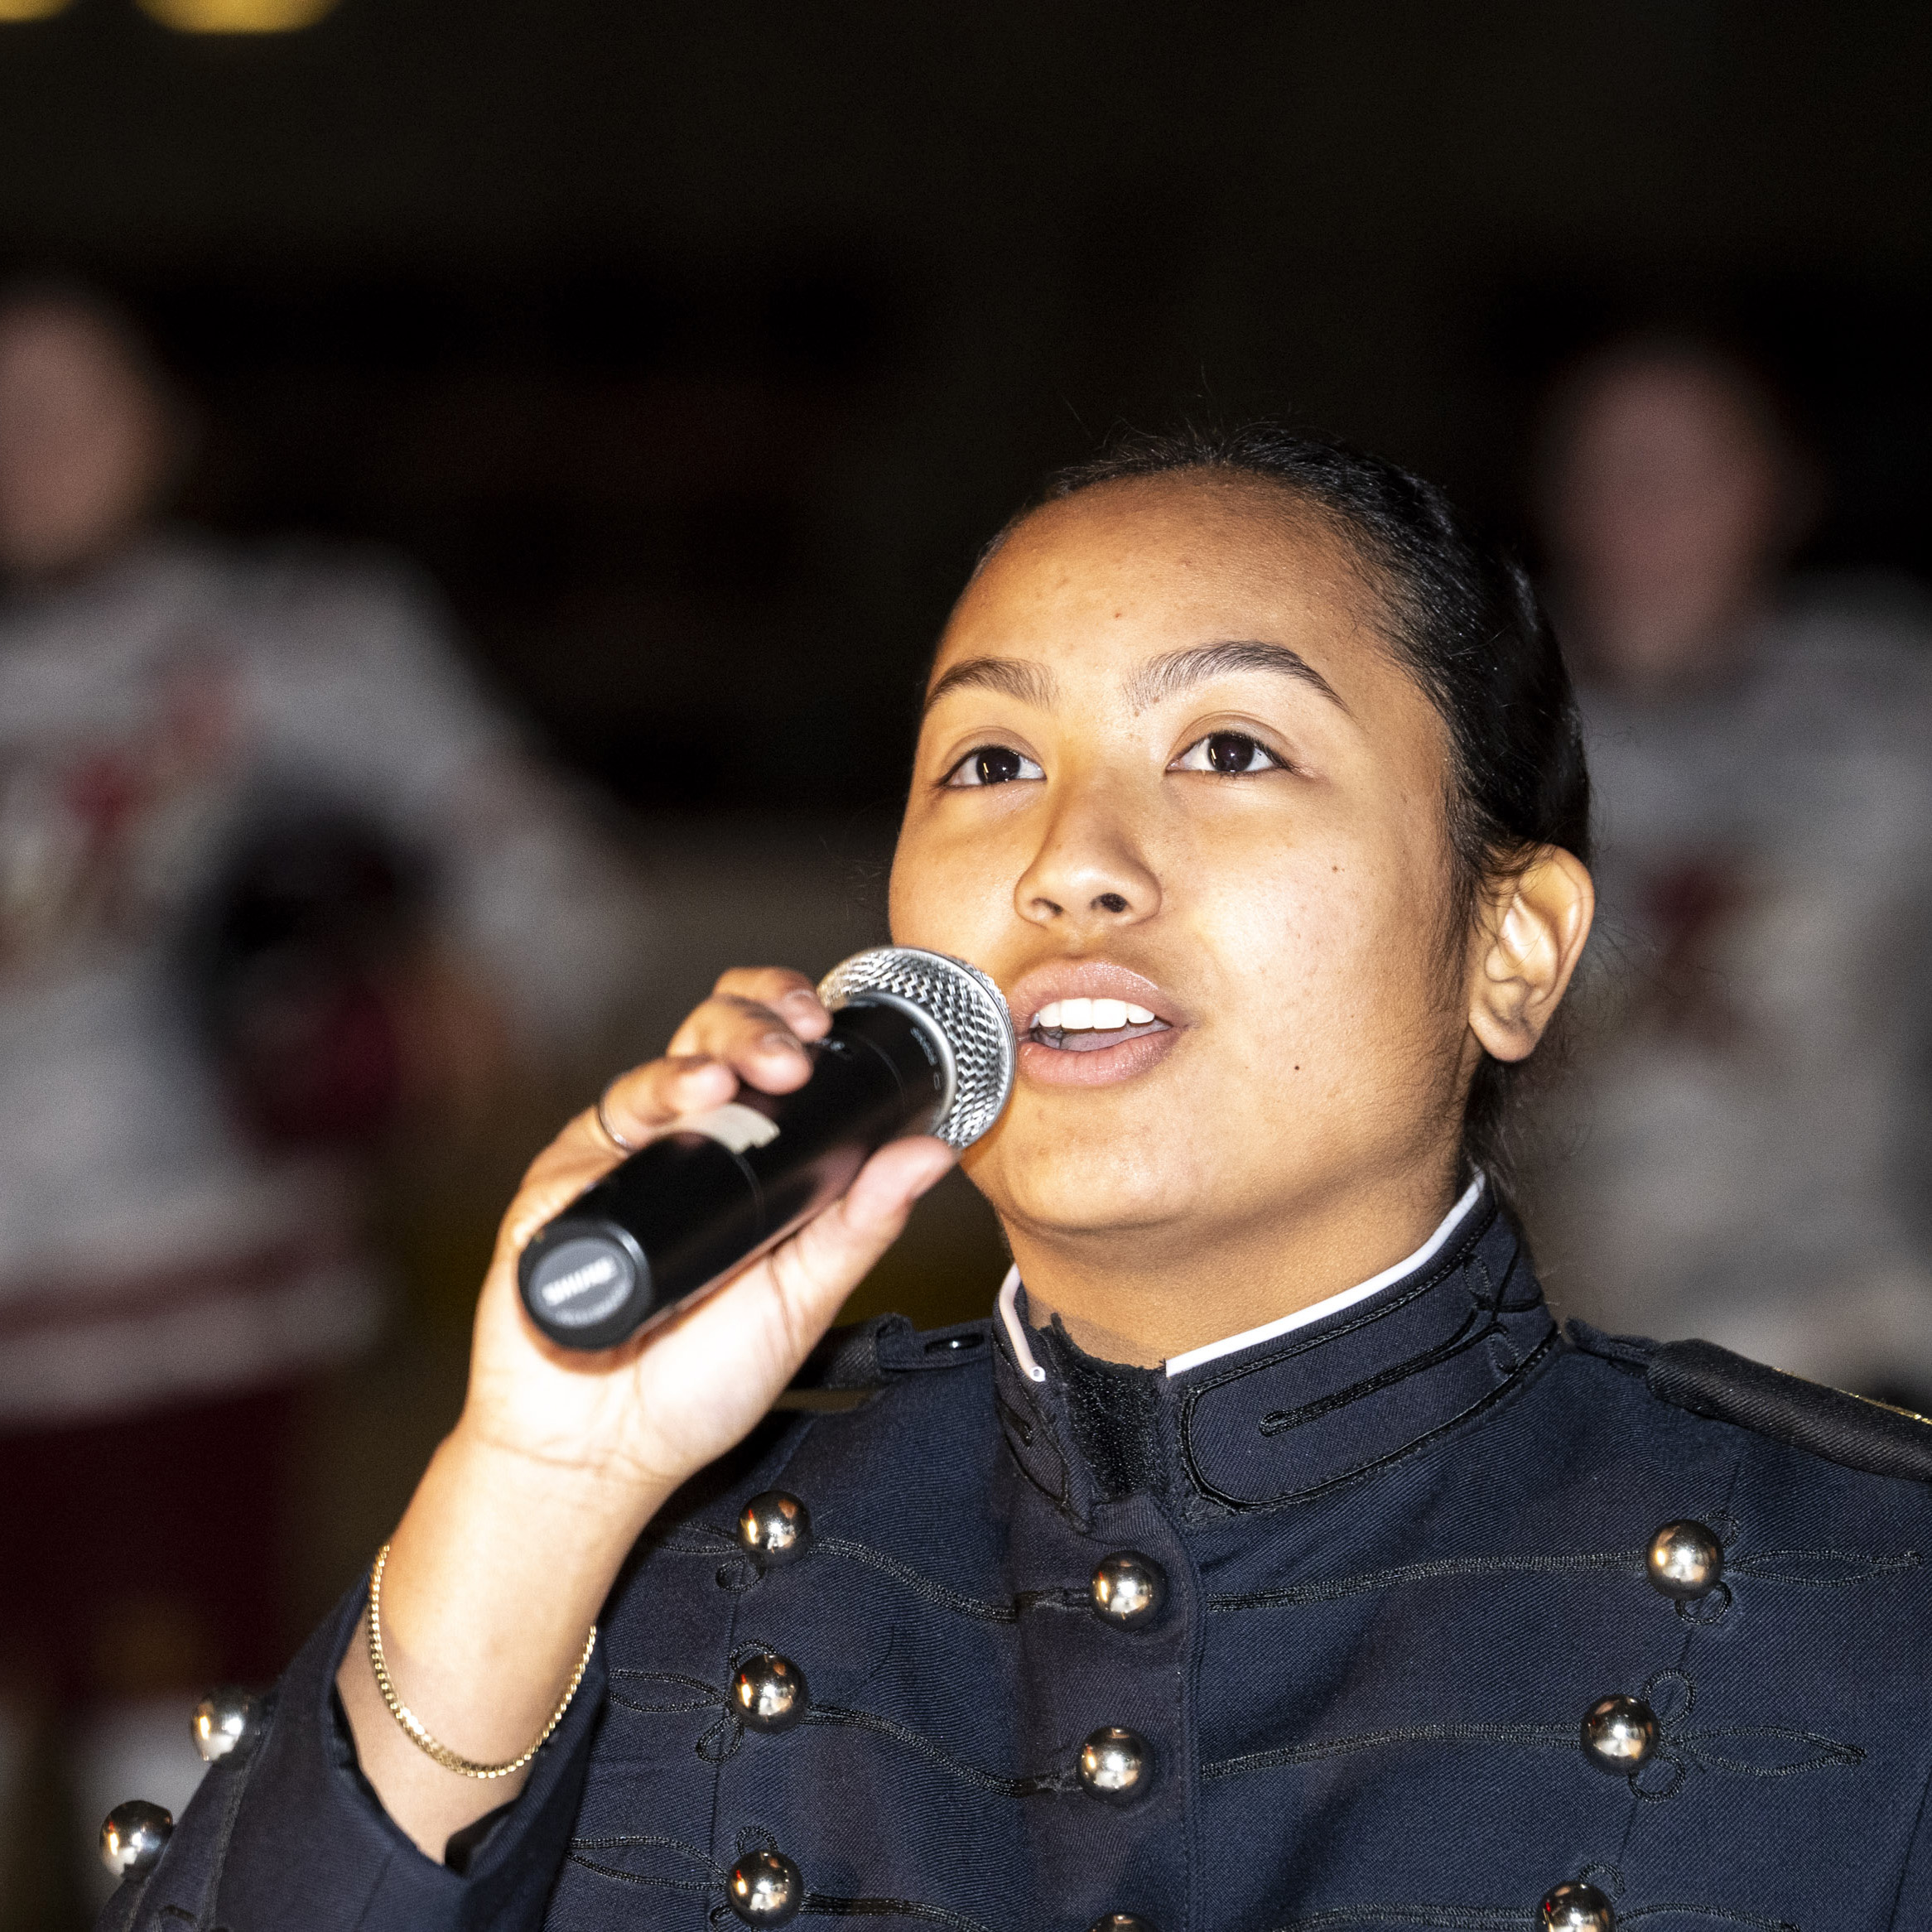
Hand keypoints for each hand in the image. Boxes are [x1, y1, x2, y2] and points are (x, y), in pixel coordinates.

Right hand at [462, 964, 955, 1517]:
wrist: (602, 1454)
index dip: (796, 1018)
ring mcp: (625, 1157)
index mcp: (744, 1159)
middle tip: (801, 1044)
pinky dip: (654, 1097)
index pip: (769, 1054)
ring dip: (720, 1048)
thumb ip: (862, 1225)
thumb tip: (930, 1152)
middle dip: (762, 1018)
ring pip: (668, 1061)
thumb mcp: (802, 1298)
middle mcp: (682, 1144)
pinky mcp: (567, 1180)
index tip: (832, 1028)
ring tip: (757, 1069)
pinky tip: (690, 1101)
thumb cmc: (695, 1385)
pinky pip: (608, 1120)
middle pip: (716, 1035)